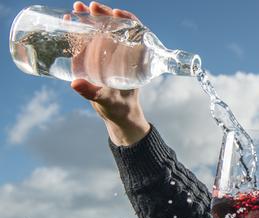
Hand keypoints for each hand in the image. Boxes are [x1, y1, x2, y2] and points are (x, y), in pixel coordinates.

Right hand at [69, 2, 148, 145]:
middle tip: (90, 7)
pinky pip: (90, 41)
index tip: (117, 13)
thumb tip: (75, 83)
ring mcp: (110, 55)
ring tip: (77, 8)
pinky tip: (70, 20)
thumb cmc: (120, 108)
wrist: (118, 115)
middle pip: (116, 28)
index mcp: (134, 61)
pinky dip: (81, 30)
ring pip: (102, 31)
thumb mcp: (108, 100)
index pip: (136, 33)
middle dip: (104, 15)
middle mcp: (123, 54)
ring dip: (90, 18)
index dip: (128, 20)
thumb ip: (92, 92)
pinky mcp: (97, 59)